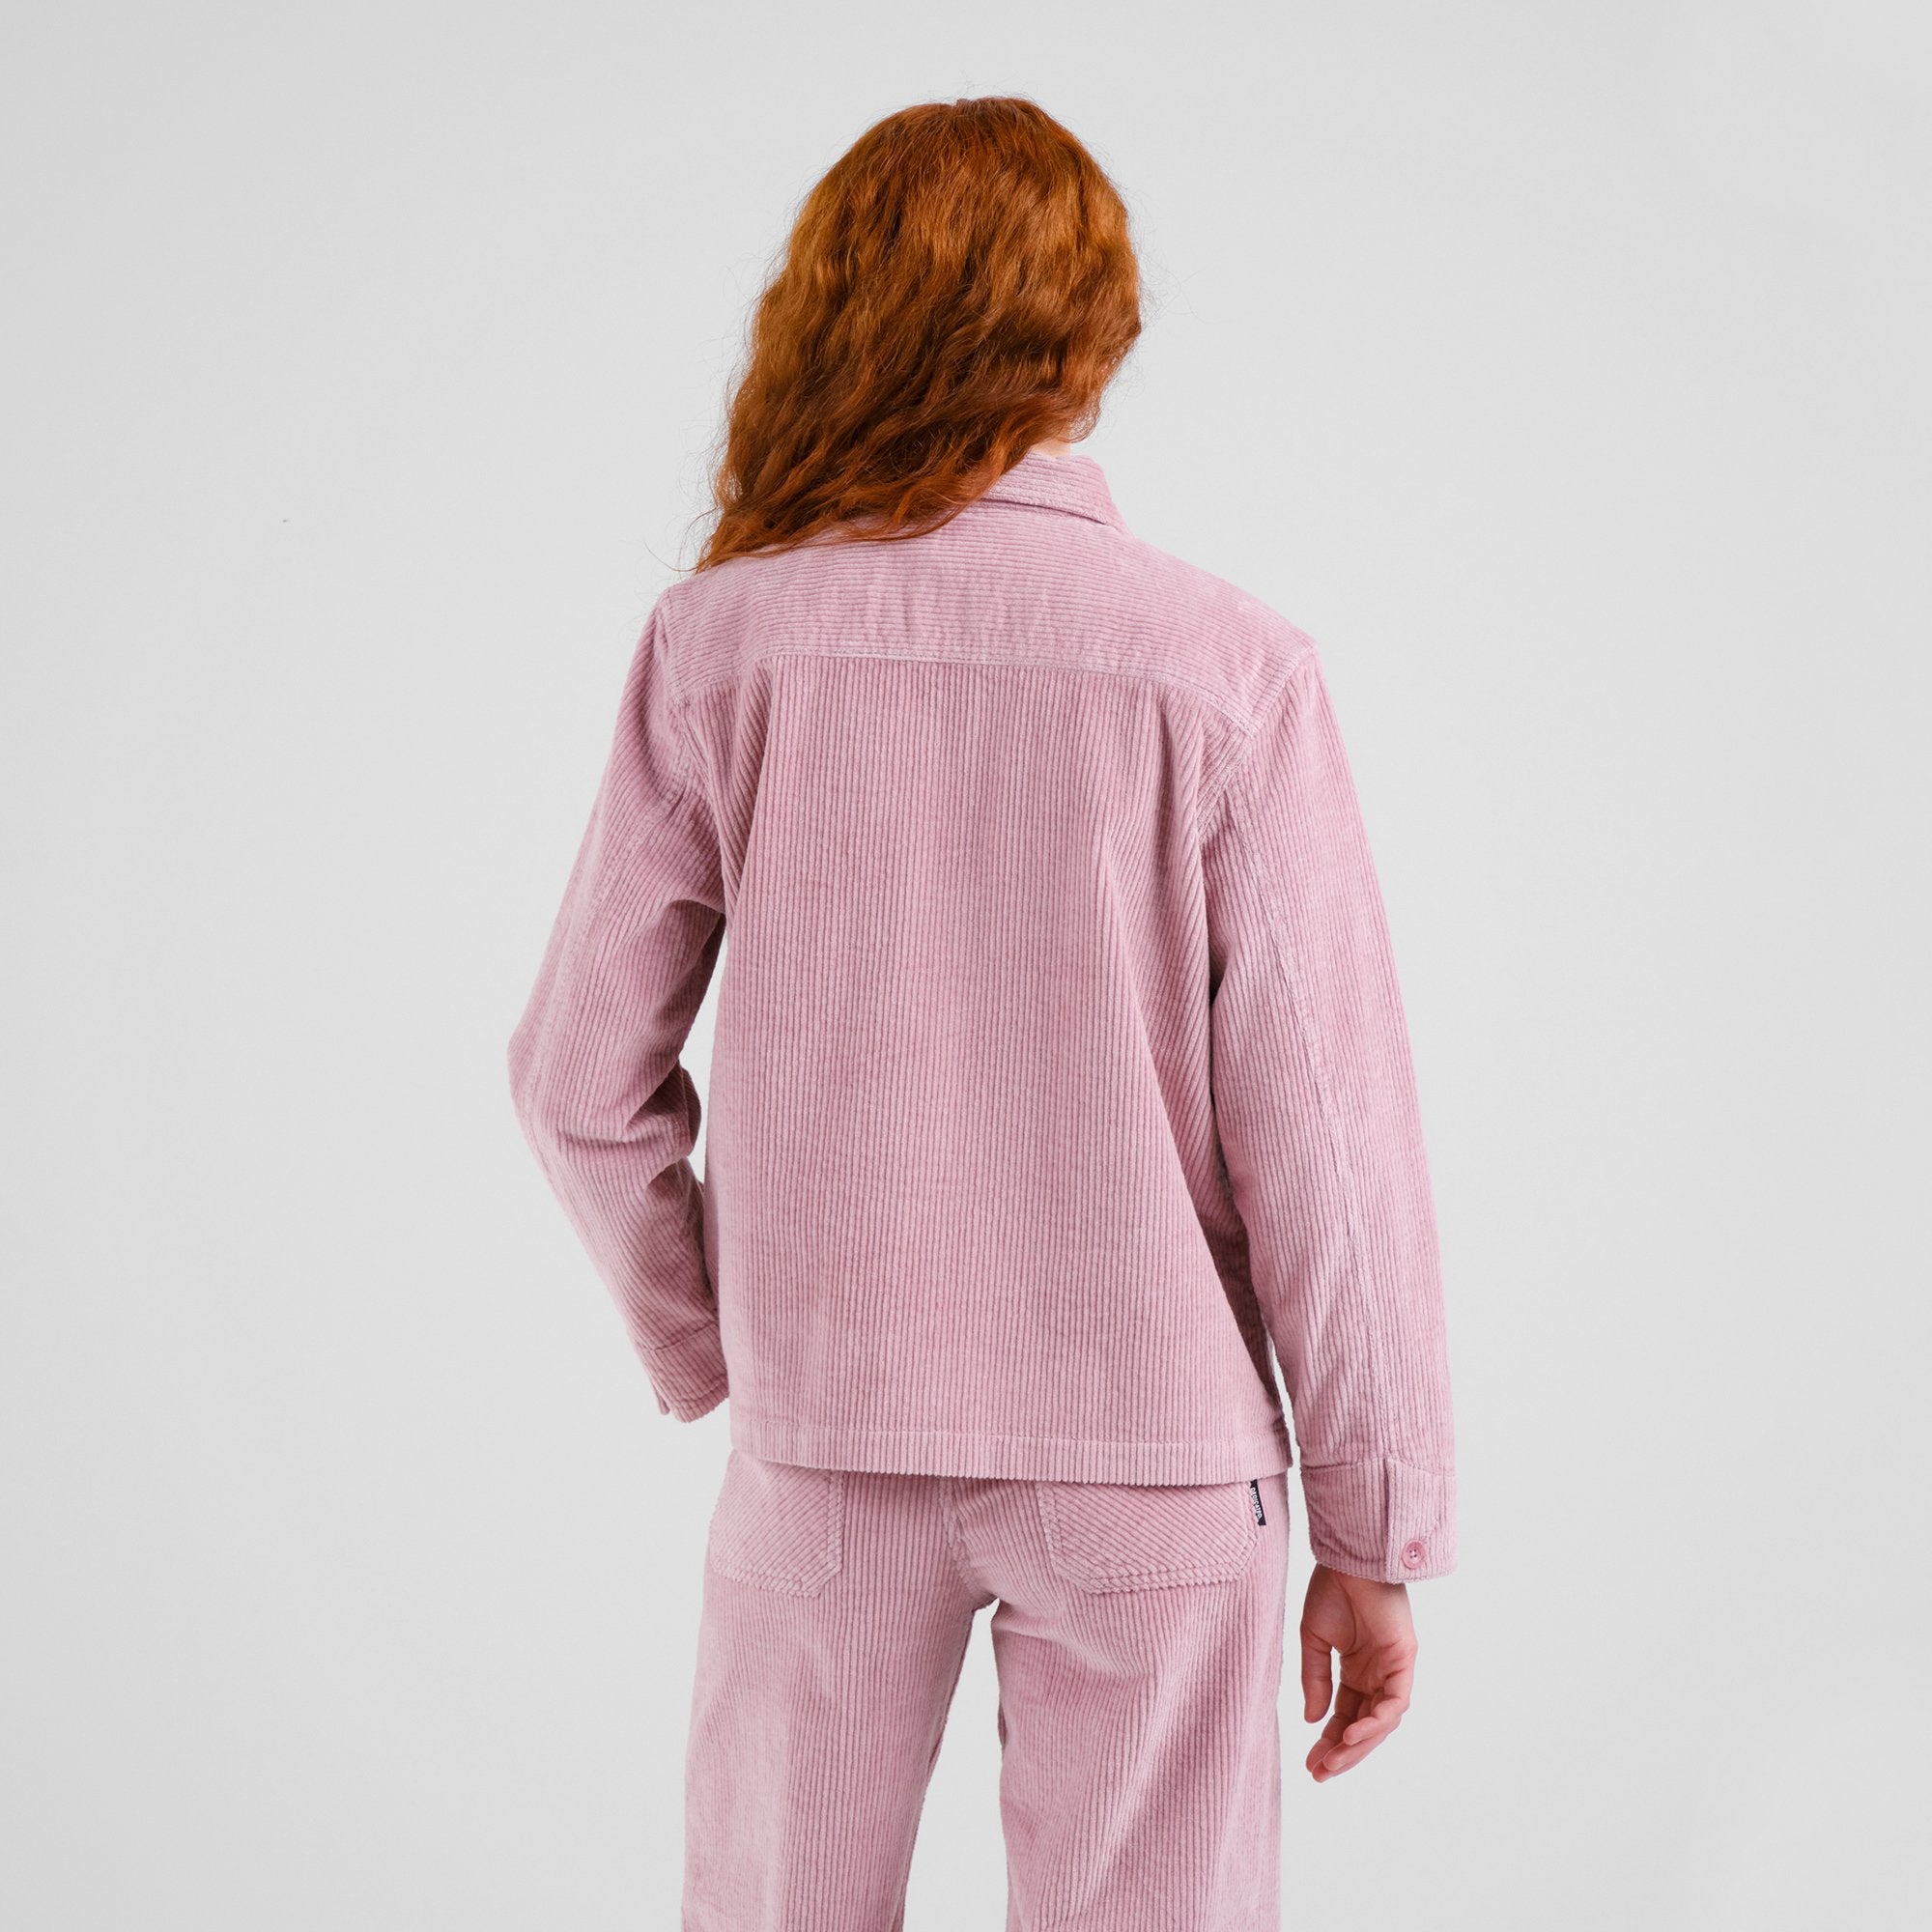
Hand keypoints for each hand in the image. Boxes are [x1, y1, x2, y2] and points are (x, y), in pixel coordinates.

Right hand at [1298, 1561, 1417, 1780]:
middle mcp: (1377, 1675)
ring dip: (1358, 1745)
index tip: (1310, 1762)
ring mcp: (1393, 1669)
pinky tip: (1351, 1734)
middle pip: (1364, 1726)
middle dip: (1343, 1753)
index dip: (1328, 1740)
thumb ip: (1315, 1679)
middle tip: (1320, 1774)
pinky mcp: (1405, 1660)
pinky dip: (1376, 1721)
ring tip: (1333, 1761)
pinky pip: (1395, 1702)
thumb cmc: (1331, 1589)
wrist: (1347, 1557)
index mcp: (1356, 1670)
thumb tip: (1312, 1719)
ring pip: (1381, 1721)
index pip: (1345, 1716)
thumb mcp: (1313, 1640)